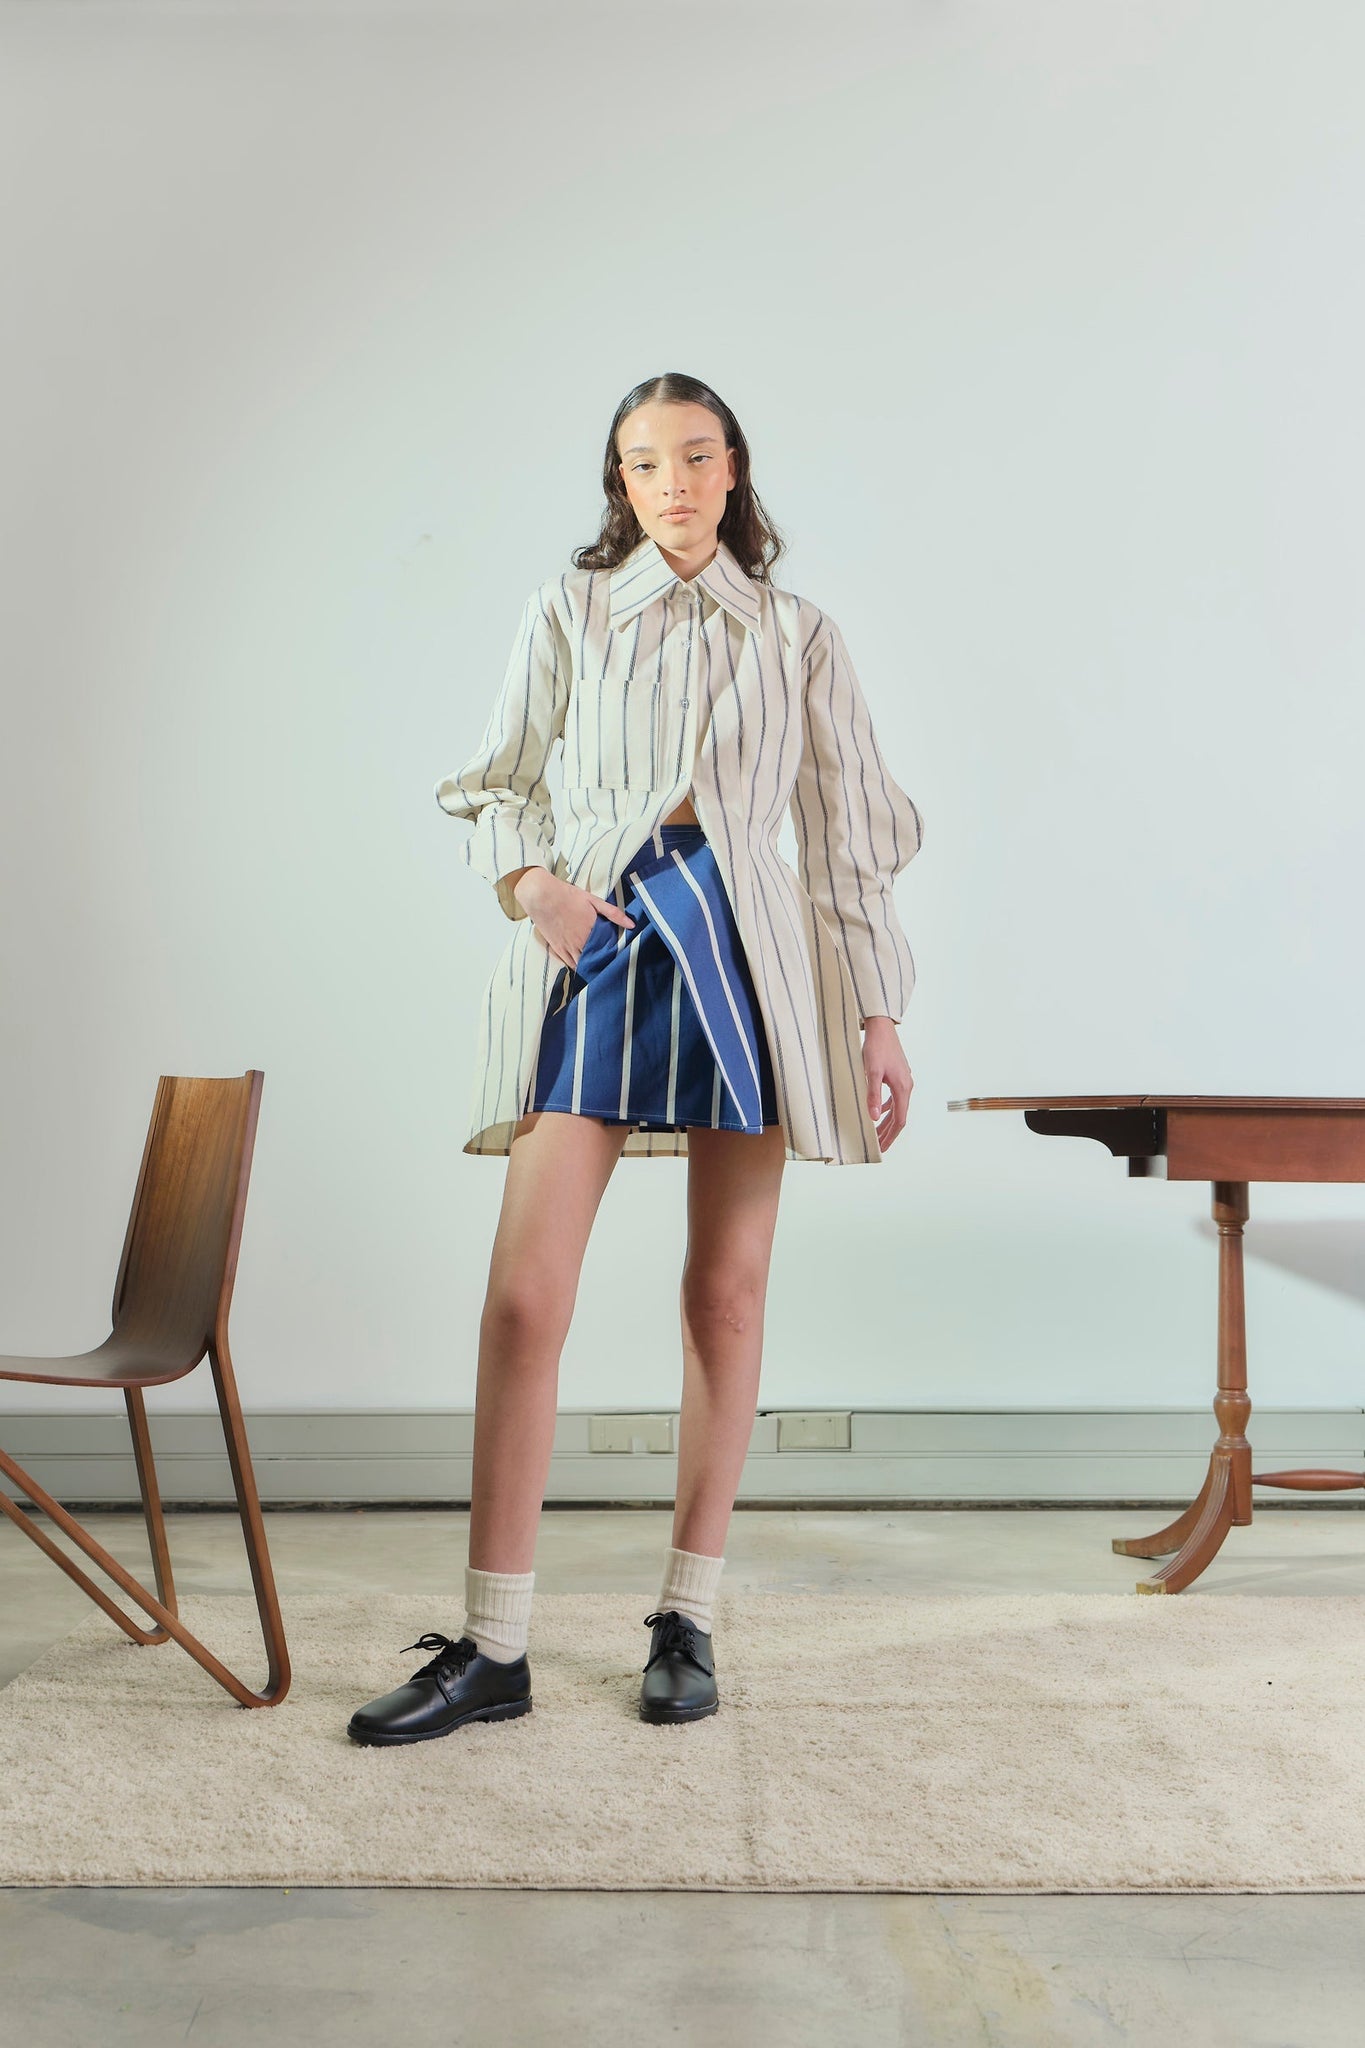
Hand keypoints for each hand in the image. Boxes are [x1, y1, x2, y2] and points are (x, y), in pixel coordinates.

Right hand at [514, 867, 634, 971]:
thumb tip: (632, 925)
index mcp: (593, 929)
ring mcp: (569, 947)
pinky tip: (584, 968)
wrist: (541, 896)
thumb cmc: (568, 895)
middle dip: (605, 961)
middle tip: (612, 964)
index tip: (621, 955)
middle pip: (598, 958)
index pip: (609, 948)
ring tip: (600, 969)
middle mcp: (582, 941)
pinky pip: (571, 964)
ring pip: (584, 964)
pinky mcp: (558, 949)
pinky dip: (578, 967)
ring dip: (592, 967)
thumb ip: (613, 913)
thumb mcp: (593, 900)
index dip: (615, 953)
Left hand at [861, 1016, 911, 1150]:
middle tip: (877, 1145)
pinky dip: (887, 1108)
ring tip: (876, 1133)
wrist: (882, 1028)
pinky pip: (895, 1098)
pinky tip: (878, 1111)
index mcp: (903, 1088)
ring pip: (897, 1108)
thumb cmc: (876, 1048)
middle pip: (899, 1116)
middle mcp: (907, 1086)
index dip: (890, 1136)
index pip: (900, 1120)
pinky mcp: (898, 1075)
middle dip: (888, 1132)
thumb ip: (873, 1095)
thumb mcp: (871, 1072)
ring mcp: (904, 1081)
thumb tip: (873, 1118)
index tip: (882, 1148)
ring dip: (886, 1121)